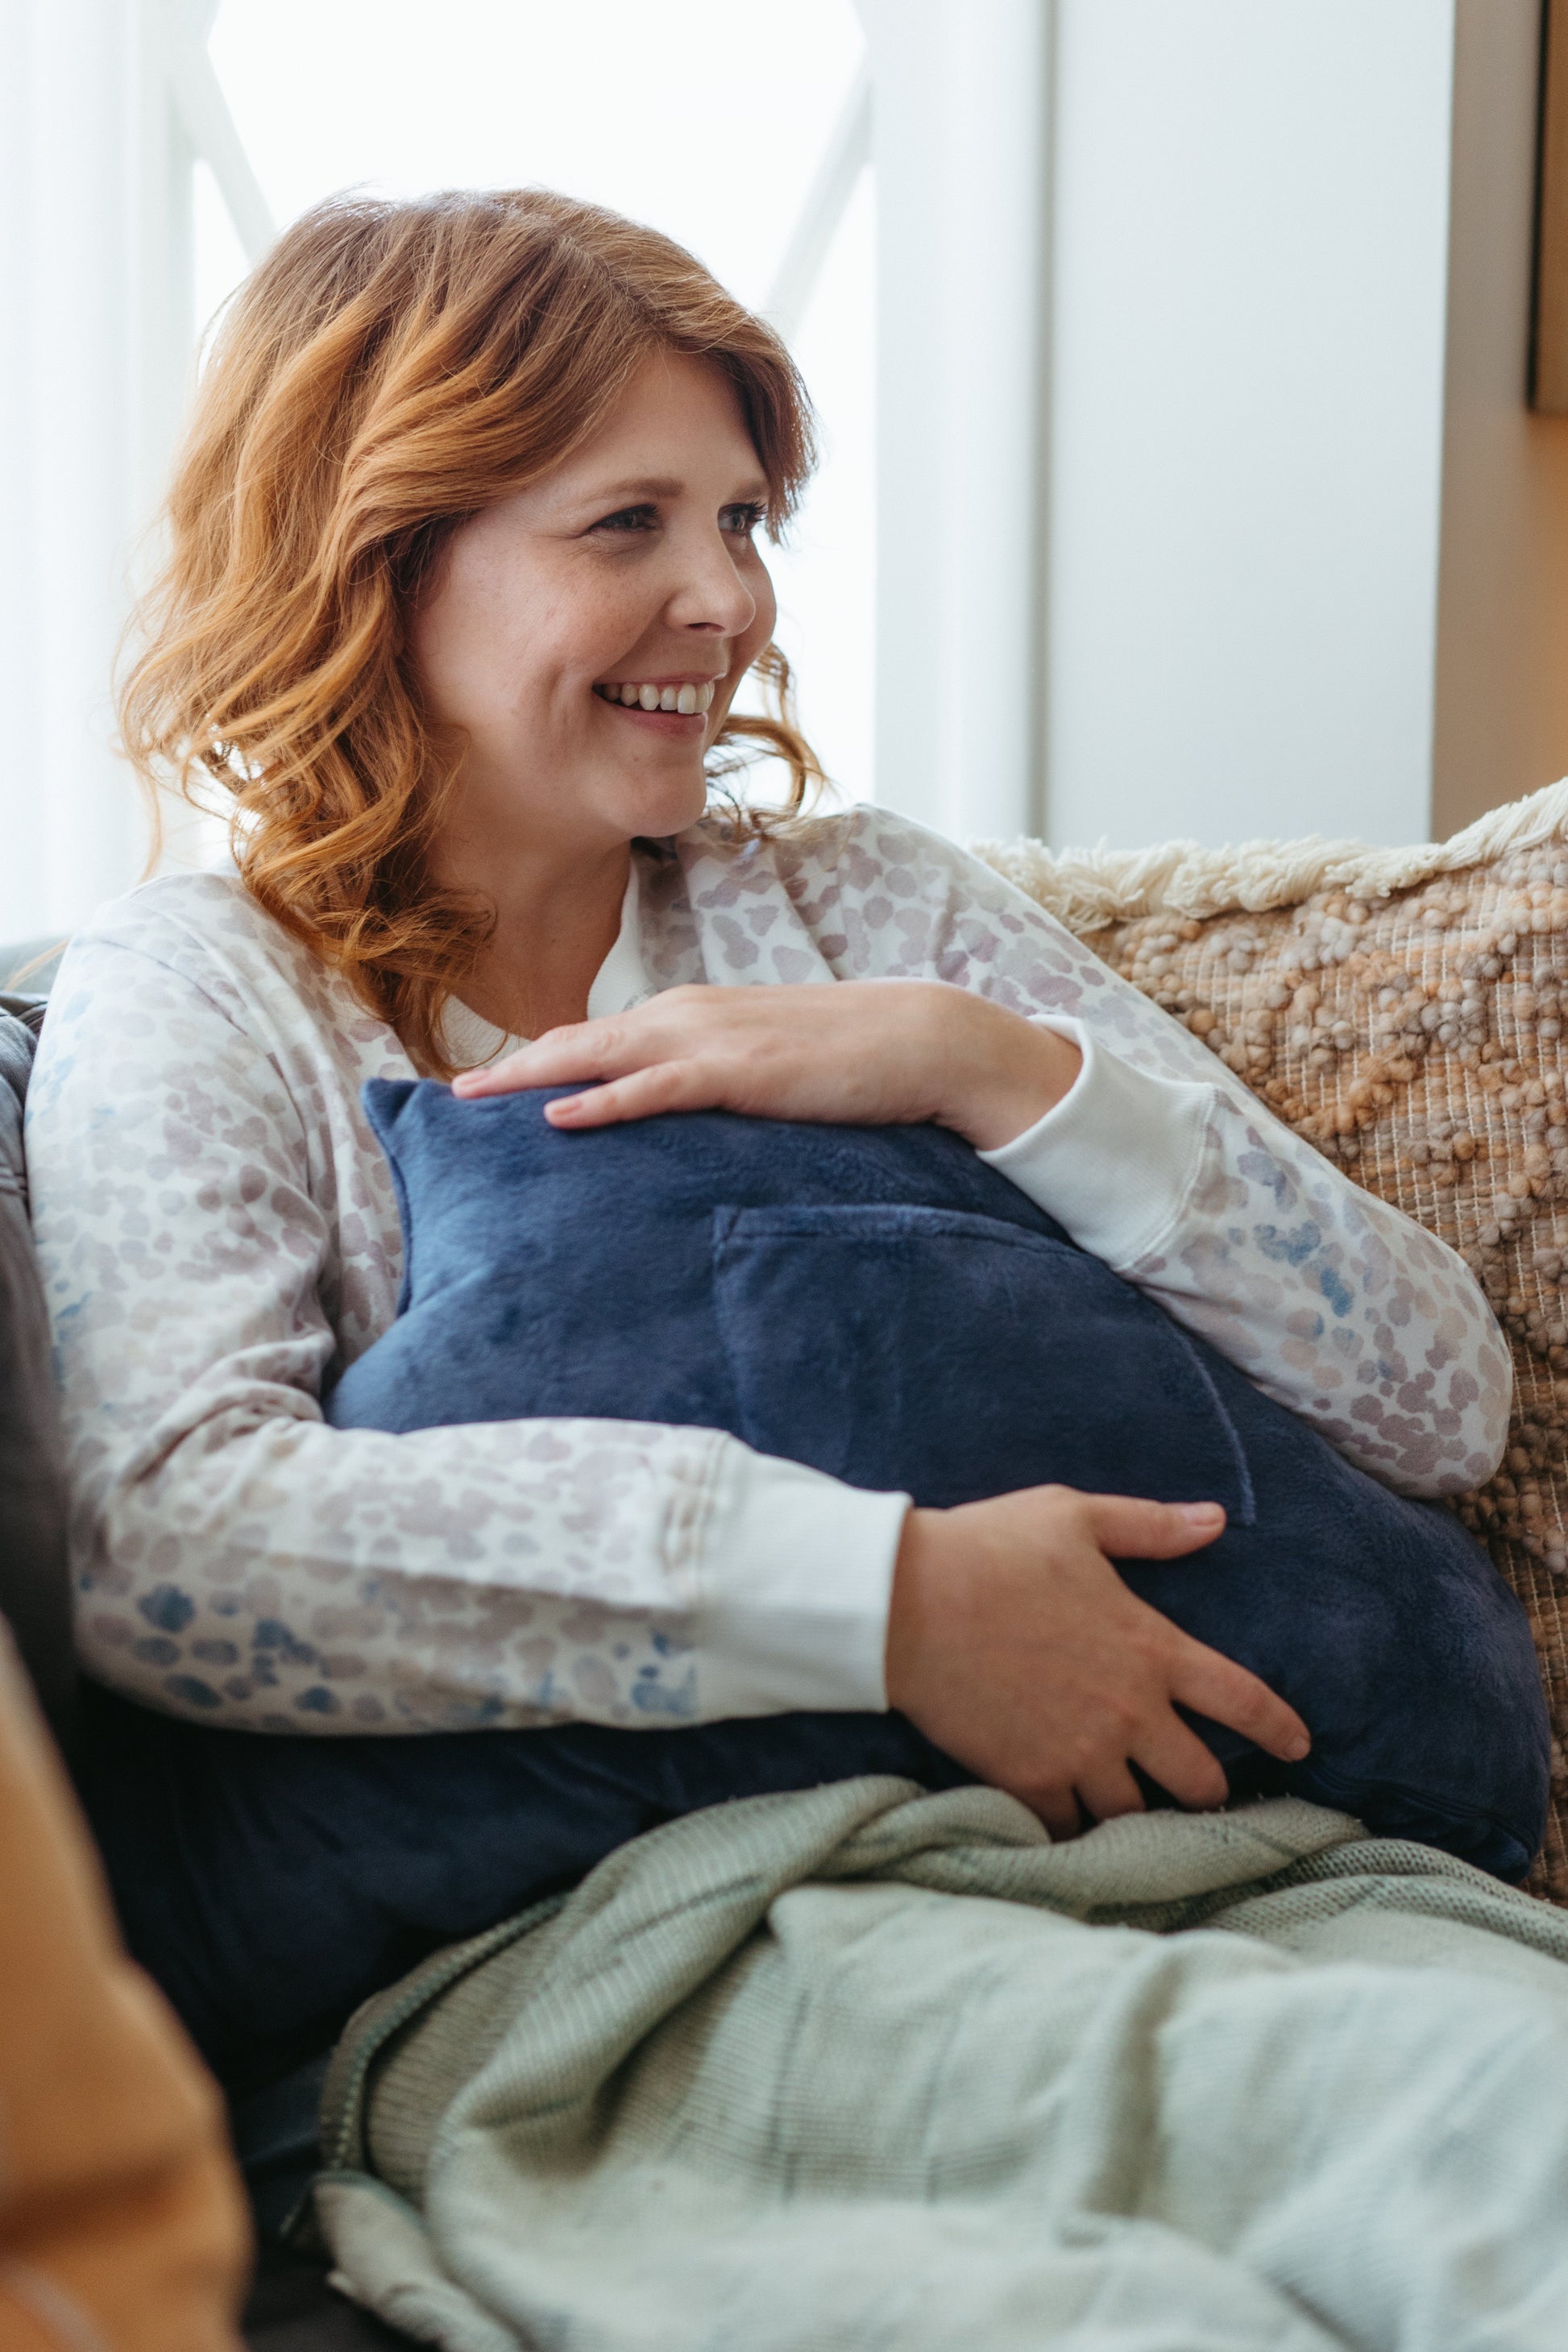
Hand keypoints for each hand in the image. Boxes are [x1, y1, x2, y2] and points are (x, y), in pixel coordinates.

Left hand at [450, 980, 1081, 1150]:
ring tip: (471, 1104)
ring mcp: (712, 1038)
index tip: (480, 1089)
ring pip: (599, 1055)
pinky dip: (603, 1099)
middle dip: (508, 1069)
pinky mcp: (741, 1070)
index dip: (533, 1060)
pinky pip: (656, 1086)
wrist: (922, 1038)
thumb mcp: (763, 1067)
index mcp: (690, 1016)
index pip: (594, 1039)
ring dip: (531, 1077)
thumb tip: (673, 1122)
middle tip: (446, 1099)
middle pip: (575, 1042)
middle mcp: (687, 1016)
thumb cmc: (846, 1061)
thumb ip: (712, 1084)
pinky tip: (557, 1118)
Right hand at [884, 1485, 1310, 1838]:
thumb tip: (1215, 1520)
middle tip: (1197, 1790)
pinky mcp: (1029, 1780)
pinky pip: (1069, 1829)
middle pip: (1199, 1781)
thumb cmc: (990, 1549)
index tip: (1300, 1744)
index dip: (1278, 1726)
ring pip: (1135, 1815)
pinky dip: (1073, 1829)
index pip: (1241, 1698)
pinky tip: (1069, 1821)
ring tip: (1131, 1809)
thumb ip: (1149, 1526)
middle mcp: (1128, 1712)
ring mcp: (1080, 1753)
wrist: (906, 1603)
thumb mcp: (1073, 1517)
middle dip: (1206, 1790)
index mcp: (1150, 1648)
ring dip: (1138, 1813)